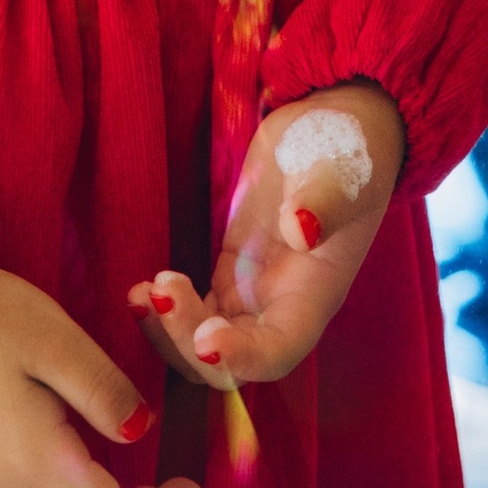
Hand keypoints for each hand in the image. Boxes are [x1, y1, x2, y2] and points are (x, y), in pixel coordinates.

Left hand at [130, 81, 404, 389]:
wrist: (329, 128)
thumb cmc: (346, 148)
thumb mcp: (339, 170)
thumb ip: (323, 202)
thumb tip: (301, 230)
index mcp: (314, 294)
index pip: (279, 350)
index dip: (243, 357)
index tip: (205, 338)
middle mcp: (281, 307)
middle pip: (231, 359)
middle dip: (189, 340)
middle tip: (162, 293)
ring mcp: (252, 293)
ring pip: (204, 342)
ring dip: (169, 333)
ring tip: (141, 294)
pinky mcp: (229, 273)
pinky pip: (194, 312)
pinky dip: (166, 311)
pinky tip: (141, 290)